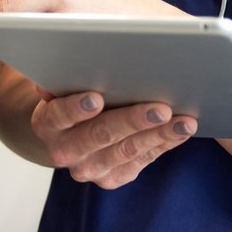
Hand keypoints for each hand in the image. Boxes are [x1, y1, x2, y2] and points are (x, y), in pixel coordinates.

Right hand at [31, 89, 195, 188]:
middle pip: (100, 134)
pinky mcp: (111, 178)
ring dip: (159, 134)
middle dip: (133, 120)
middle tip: (161, 108)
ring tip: (185, 121)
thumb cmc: (75, 92)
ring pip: (126, 151)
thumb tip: (84, 53)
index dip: (77, 107)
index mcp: (47, 122)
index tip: (97, 97)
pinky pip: (141, 160)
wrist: (70, 130)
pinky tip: (181, 131)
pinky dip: (163, 144)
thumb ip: (70, 73)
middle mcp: (63, 151)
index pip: (59, 114)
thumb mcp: (66, 82)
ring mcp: (88, 169)